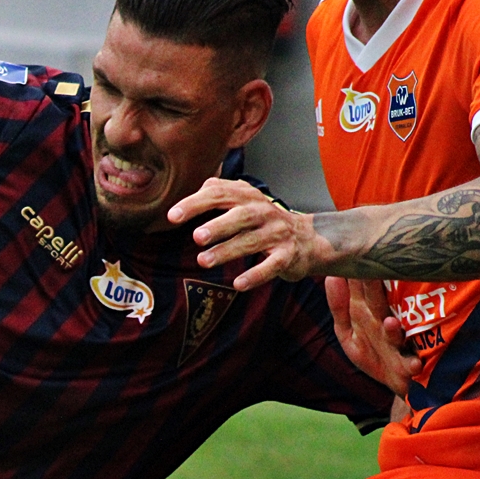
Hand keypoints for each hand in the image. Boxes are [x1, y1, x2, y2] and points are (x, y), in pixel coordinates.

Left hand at [169, 177, 330, 291]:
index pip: (219, 194)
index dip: (195, 203)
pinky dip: (256, 275)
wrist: (307, 239)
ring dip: (227, 251)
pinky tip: (238, 284)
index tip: (172, 216)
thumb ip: (216, 194)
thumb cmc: (262, 221)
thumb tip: (182, 199)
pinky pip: (272, 265)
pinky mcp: (288, 255)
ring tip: (203, 261)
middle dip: (218, 225)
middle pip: (240, 215)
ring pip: (252, 241)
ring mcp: (277, 233)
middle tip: (196, 237)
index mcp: (247, 196)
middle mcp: (263, 211)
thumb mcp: (242, 201)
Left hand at [324, 276, 420, 399]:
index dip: (356, 275)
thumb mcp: (348, 331)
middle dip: (376, 291)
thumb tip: (331, 276)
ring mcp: (398, 345)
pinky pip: (412, 365)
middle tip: (373, 273)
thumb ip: (338, 306)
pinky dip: (414, 364)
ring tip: (390, 324)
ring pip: (396, 335)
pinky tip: (415, 364)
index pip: (361, 290)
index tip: (353, 253)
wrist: (396, 382)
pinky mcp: (409, 366)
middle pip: (379, 307)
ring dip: (394, 331)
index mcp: (369, 313)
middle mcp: (385, 324)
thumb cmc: (372, 350)